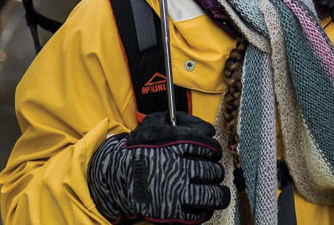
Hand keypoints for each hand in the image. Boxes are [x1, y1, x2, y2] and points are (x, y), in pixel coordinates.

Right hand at [88, 111, 229, 222]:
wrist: (114, 174)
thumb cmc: (138, 148)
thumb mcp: (155, 123)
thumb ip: (182, 119)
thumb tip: (208, 129)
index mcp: (174, 144)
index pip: (210, 147)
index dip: (214, 150)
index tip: (211, 153)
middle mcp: (176, 167)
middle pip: (213, 171)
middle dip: (215, 171)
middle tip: (210, 172)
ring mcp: (174, 191)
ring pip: (213, 195)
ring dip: (218, 192)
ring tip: (215, 190)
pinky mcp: (170, 212)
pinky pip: (199, 215)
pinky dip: (204, 209)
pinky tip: (199, 203)